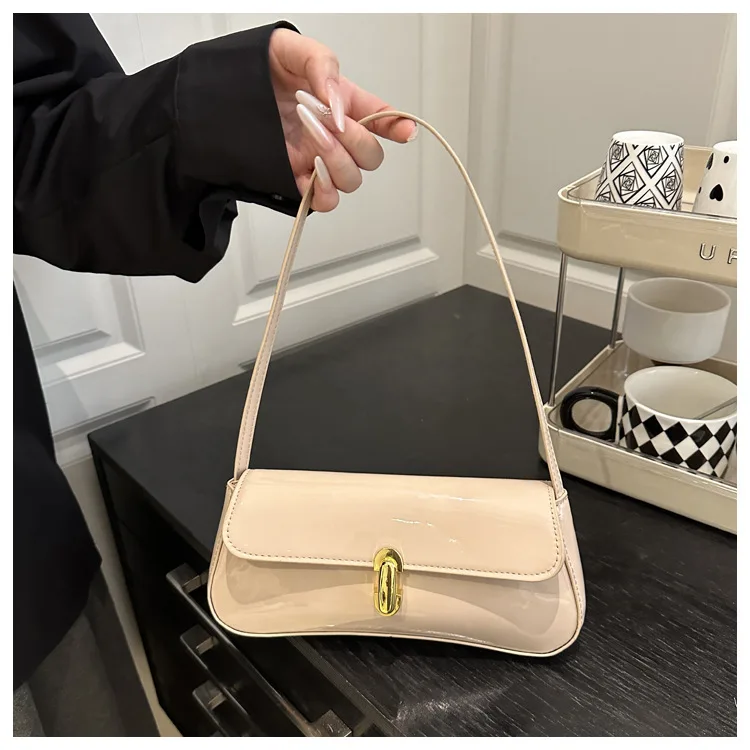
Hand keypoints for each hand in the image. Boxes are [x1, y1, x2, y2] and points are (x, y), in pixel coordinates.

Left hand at [269, 28, 417, 212]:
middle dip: (355, 140)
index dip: (398, 126)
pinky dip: (325, 189)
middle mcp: (337, 136)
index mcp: (345, 103)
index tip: (404, 131)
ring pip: (352, 180)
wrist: (221, 93)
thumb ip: (324, 70)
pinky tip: (313, 169)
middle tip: (329, 121)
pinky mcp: (299, 180)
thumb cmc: (259, 69)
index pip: (382, 119)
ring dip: (338, 160)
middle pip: (371, 157)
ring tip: (313, 136)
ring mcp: (319, 161)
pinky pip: (326, 201)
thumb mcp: (296, 50)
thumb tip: (340, 109)